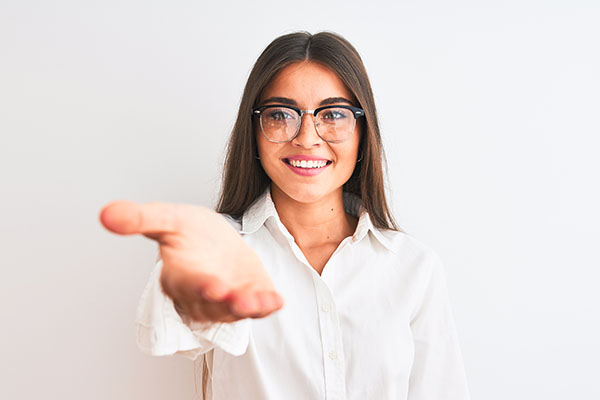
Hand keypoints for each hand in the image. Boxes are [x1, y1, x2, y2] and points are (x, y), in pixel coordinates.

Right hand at [99, 201, 283, 322]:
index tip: (210, 285)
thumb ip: (141, 219)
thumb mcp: (167, 218)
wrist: (216, 238)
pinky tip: (277, 300)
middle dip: (227, 303)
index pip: (187, 287)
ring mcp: (229, 298)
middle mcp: (204, 295)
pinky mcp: (251, 296)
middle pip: (215, 305)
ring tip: (262, 302)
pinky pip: (259, 306)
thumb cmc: (190, 232)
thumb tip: (106, 214)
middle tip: (239, 299)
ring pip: (238, 310)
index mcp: (180, 278)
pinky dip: (267, 306)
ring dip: (250, 308)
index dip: (198, 287)